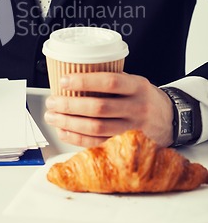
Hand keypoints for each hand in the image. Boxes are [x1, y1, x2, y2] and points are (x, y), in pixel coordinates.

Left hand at [44, 72, 173, 147]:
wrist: (171, 120)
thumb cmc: (144, 97)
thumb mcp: (135, 82)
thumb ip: (111, 79)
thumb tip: (74, 76)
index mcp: (137, 87)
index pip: (109, 82)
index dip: (84, 81)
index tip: (64, 81)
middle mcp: (137, 108)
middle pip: (99, 108)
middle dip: (70, 105)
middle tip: (52, 102)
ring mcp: (132, 129)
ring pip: (96, 128)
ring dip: (69, 123)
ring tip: (52, 117)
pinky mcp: (127, 145)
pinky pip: (98, 143)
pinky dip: (77, 138)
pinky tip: (63, 132)